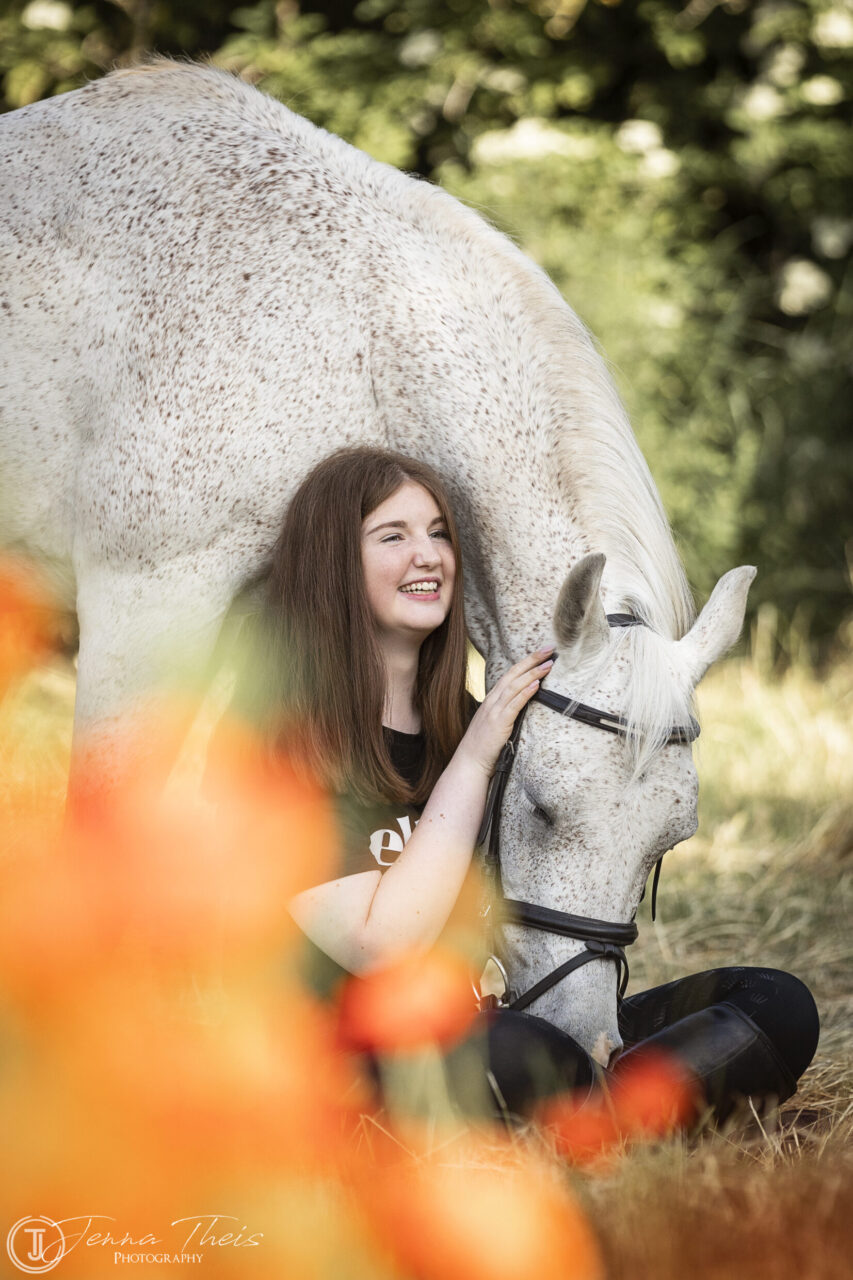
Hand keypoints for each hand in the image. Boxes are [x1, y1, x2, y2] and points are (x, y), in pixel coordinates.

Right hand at [458, 647, 554, 776]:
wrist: (470, 762)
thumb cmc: (484, 746)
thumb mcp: (495, 723)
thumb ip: (507, 712)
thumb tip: (525, 704)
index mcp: (492, 699)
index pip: (510, 674)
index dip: (526, 661)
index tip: (542, 652)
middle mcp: (492, 701)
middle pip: (513, 674)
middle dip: (532, 660)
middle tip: (549, 648)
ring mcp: (494, 711)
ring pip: (514, 686)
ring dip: (533, 673)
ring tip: (548, 664)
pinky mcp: (498, 723)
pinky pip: (513, 705)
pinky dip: (525, 693)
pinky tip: (536, 685)